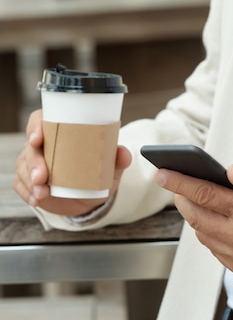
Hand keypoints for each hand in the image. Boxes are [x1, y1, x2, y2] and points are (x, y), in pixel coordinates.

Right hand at [14, 109, 131, 216]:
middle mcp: (43, 145)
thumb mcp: (109, 168)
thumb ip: (117, 159)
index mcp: (59, 131)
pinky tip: (36, 199)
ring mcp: (33, 163)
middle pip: (30, 147)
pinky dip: (28, 193)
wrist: (90, 197)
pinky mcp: (28, 181)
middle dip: (34, 162)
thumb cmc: (96, 174)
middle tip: (43, 177)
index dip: (35, 126)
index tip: (38, 138)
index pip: (40, 120)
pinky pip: (21, 184)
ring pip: (23, 166)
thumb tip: (124, 154)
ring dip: (30, 181)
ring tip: (42, 193)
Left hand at [155, 163, 232, 278]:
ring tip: (196, 199)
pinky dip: (208, 232)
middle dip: (181, 197)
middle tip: (177, 183)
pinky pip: (213, 248)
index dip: (178, 182)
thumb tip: (231, 170)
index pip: (203, 194)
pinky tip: (215, 220)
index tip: (160, 172)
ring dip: (194, 215)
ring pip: (201, 233)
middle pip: (195, 216)